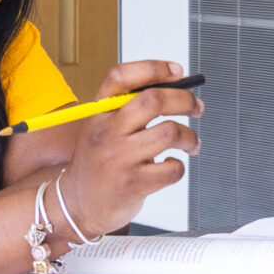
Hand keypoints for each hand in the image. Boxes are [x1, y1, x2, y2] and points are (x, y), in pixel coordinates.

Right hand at [60, 59, 203, 236]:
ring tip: (190, 143)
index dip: (153, 68)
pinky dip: (179, 166)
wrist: (76, 205)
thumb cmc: (97, 163)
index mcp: (98, 114)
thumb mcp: (101, 129)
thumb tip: (177, 90)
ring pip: (169, 132)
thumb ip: (128, 109)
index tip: (177, 71)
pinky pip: (172, 169)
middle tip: (197, 107)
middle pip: (153, 100)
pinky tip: (171, 166)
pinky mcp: (133, 184)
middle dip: (184, 100)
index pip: (121, 77)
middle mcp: (107, 132)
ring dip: (189, 136)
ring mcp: (119, 159)